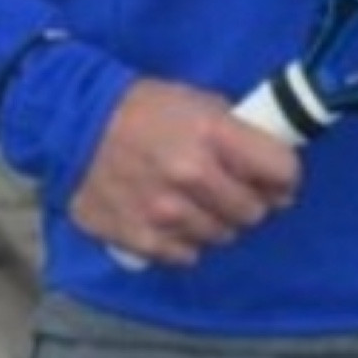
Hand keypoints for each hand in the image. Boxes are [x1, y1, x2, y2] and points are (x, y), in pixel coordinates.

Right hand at [70, 75, 302, 269]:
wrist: (74, 123)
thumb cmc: (144, 109)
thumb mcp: (200, 102)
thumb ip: (239, 135)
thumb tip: (275, 173)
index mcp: (213, 134)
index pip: (282, 171)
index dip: (283, 176)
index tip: (276, 179)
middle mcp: (193, 175)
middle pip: (254, 211)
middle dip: (250, 201)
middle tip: (230, 190)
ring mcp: (166, 211)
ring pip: (222, 236)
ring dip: (215, 222)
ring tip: (194, 201)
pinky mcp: (141, 238)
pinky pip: (187, 254)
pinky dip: (184, 240)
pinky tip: (171, 219)